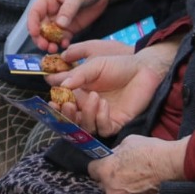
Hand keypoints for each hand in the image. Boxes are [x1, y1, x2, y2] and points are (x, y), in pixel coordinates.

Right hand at [28, 0, 125, 50]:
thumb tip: (59, 24)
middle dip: (40, 38)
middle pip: (40, 27)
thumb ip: (69, 8)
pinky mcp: (71, 28)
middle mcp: (52, 11)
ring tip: (54, 49)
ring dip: (49, 43)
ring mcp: (61, 21)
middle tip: (45, 46)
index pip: (35, 12)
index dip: (32, 23)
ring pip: (50, 35)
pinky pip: (63, 38)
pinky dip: (62, 43)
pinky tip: (66, 45)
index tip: (35, 33)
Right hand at [48, 41, 176, 138]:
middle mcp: (88, 107)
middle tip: (67, 105)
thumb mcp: (95, 65)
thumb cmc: (117, 65)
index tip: (52, 102)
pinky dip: (101, 118)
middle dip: (66, 115)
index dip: (56, 107)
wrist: (142, 69)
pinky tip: (104, 104)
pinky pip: (103, 128)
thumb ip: (77, 75)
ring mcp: (101, 116)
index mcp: (80, 93)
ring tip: (94, 97)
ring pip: (86, 127)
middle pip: (71, 120)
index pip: (63, 105)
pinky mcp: (115, 122)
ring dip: (85, 114)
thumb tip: (59, 84)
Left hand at [88, 135, 188, 193]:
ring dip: (116, 182)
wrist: (168, 164)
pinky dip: (127, 187)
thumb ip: (115, 152)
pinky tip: (136, 179)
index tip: (102, 160)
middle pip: (100, 181)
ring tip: (128, 173)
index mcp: (105, 170)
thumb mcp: (126, 143)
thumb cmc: (147, 150)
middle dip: (106, 174)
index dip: (97, 163)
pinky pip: (124, 192)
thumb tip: (113, 155)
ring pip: (112, 188)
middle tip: (116, 166)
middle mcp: (110, 187)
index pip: (91, 169)